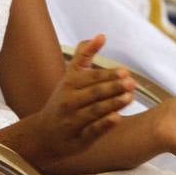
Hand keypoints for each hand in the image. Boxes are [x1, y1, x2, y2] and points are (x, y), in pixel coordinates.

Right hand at [30, 35, 135, 157]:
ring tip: (129, 97)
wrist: (44, 133)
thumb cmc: (63, 100)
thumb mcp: (71, 76)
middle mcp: (69, 100)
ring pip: (94, 111)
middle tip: (131, 83)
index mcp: (69, 83)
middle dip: (113, 87)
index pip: (91, 77)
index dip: (108, 74)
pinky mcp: (78, 138)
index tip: (125, 71)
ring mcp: (73, 120)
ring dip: (112, 103)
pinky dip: (104, 124)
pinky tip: (117, 118)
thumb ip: (85, 55)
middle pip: (94, 93)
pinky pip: (92, 130)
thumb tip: (102, 35)